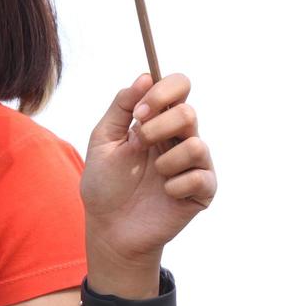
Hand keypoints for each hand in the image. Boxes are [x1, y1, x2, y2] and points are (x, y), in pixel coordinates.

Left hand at [80, 72, 216, 265]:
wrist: (109, 228)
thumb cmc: (105, 184)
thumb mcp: (103, 140)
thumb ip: (121, 107)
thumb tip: (145, 76)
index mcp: (158, 120)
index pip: (179, 86)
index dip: (164, 91)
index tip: (141, 110)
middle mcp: (180, 137)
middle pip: (188, 112)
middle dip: (159, 127)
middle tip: (139, 143)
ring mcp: (194, 164)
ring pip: (197, 145)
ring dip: (166, 160)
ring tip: (154, 175)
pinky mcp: (203, 191)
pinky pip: (201, 177)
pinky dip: (176, 186)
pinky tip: (164, 194)